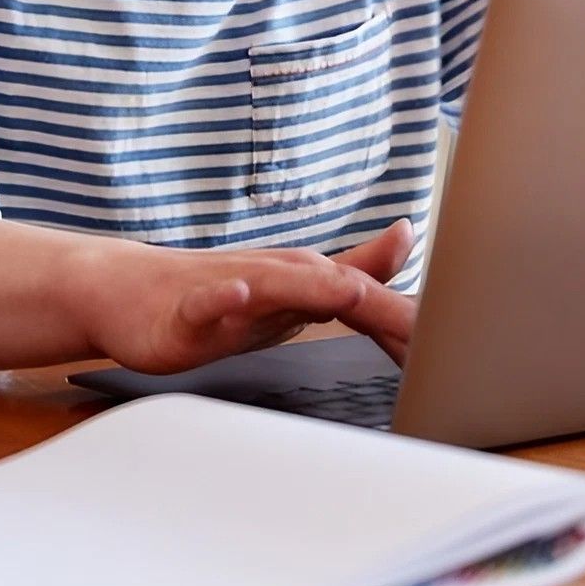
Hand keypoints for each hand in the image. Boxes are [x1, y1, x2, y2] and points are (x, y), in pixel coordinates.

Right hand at [68, 219, 417, 374]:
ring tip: (350, 295)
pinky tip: (238, 295)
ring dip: (312, 288)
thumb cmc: (215, 289)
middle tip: (429, 333)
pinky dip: (222, 298)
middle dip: (383, 308)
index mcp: (303, 276)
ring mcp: (228, 289)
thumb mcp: (293, 284)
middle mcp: (273, 275)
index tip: (458, 351)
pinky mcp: (185, 310)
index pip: (368, 297)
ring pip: (274, 285)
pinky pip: (204, 303)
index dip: (411, 322)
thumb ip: (353, 263)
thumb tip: (407, 234)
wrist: (126, 288)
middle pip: (333, 286)